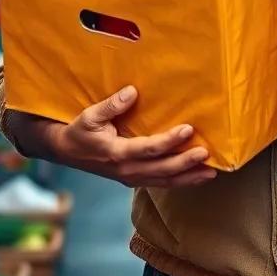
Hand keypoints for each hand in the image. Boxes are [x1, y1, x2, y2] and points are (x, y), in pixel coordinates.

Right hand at [32, 86, 216, 188]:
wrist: (66, 152)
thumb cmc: (80, 131)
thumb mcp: (90, 115)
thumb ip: (111, 105)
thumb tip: (132, 91)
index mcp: (117, 153)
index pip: (149, 149)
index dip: (169, 141)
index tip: (188, 129)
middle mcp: (126, 169)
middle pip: (161, 170)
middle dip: (186, 163)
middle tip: (207, 154)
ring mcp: (130, 177)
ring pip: (164, 181)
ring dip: (188, 178)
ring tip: (210, 173)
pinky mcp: (133, 180)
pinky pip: (160, 183)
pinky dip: (179, 182)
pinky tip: (194, 177)